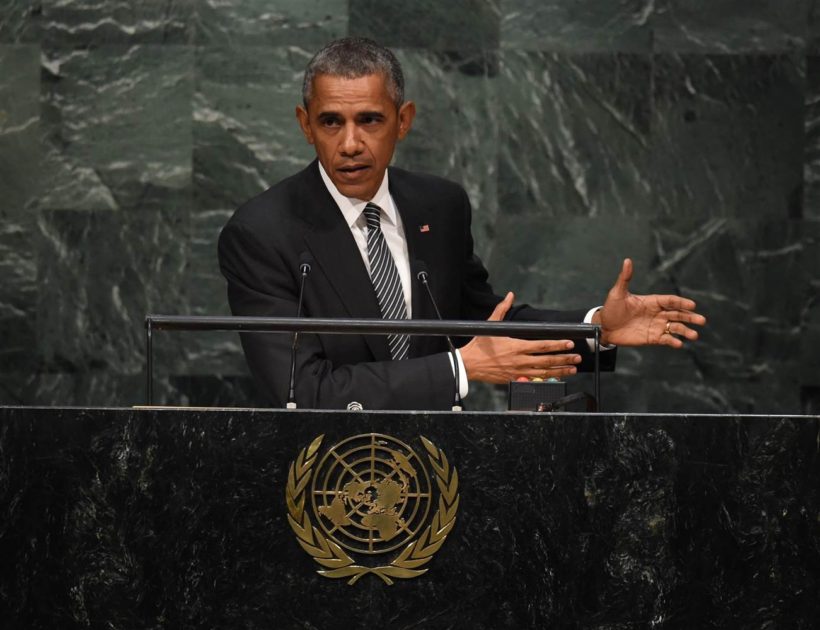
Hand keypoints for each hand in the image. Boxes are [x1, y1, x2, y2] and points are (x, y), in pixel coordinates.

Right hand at [460, 292, 581, 383]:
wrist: (469, 365)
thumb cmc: (480, 345)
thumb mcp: (490, 325)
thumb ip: (502, 309)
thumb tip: (510, 295)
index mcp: (516, 345)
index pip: (543, 345)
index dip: (558, 345)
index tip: (569, 343)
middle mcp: (520, 359)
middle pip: (548, 360)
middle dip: (565, 359)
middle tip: (577, 357)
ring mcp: (518, 371)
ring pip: (544, 372)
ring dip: (560, 371)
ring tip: (572, 369)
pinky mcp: (515, 379)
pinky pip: (535, 380)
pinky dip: (547, 379)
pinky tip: (556, 378)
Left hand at [593, 258, 705, 347]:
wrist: (604, 327)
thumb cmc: (611, 309)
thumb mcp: (617, 293)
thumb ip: (624, 278)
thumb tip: (627, 260)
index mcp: (652, 301)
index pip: (670, 301)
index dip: (681, 303)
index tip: (692, 305)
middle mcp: (657, 313)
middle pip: (677, 314)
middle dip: (690, 317)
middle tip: (702, 320)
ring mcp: (656, 326)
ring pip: (675, 328)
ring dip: (685, 331)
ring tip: (694, 335)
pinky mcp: (652, 338)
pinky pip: (665, 340)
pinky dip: (673, 342)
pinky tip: (678, 344)